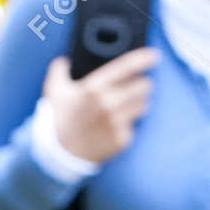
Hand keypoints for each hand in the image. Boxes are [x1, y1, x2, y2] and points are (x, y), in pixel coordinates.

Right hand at [41, 48, 157, 164]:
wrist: (58, 153)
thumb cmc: (58, 118)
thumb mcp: (54, 90)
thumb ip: (59, 70)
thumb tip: (65, 60)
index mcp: (94, 88)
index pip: (126, 67)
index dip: (144, 58)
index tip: (154, 55)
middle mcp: (108, 104)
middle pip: (143, 86)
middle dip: (143, 83)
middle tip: (139, 85)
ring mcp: (117, 122)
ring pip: (143, 105)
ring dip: (139, 102)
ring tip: (130, 104)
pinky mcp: (122, 139)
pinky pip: (135, 125)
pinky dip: (129, 123)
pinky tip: (118, 123)